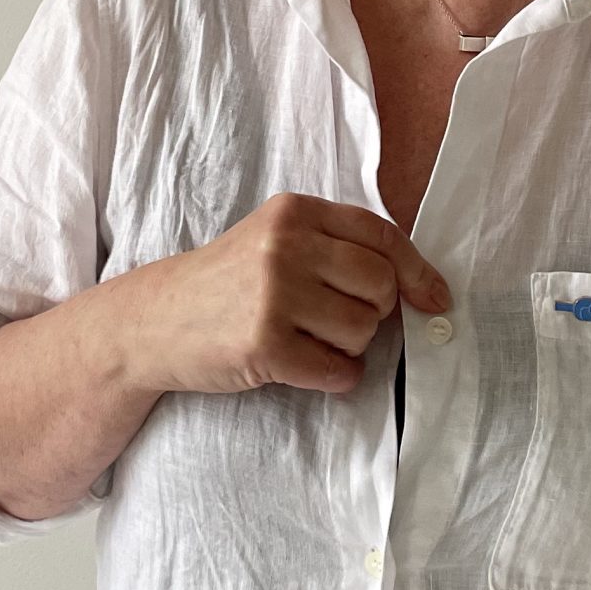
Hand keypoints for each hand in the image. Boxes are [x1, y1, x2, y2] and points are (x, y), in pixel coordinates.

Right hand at [121, 192, 450, 395]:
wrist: (155, 322)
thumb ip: (337, 248)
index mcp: (295, 212)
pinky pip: (339, 372)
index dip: (417, 271)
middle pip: (381, 287)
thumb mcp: (275, 241)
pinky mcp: (265, 346)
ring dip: (347, 347)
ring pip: (364, 332)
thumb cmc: (227, 284)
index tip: (435, 299)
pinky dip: (332, 377)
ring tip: (306, 339)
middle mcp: (285, 246)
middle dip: (372, 313)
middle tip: (335, 320)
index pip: (381, 236)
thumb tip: (423, 288)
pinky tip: (302, 365)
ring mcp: (273, 296)